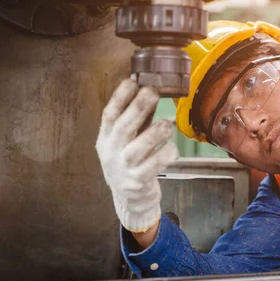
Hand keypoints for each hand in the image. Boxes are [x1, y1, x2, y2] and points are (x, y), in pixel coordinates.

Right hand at [96, 80, 178, 232]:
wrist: (130, 199)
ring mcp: (124, 168)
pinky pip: (153, 166)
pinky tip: (172, 149)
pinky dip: (165, 155)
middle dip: (137, 108)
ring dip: (155, 133)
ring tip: (167, 124)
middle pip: (122, 127)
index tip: (132, 81)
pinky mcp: (138, 182)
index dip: (119, 98)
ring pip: (138, 148)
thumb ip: (138, 118)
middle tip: (152, 92)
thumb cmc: (132, 161)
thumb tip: (150, 90)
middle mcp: (112, 152)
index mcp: (106, 138)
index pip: (109, 115)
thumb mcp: (128, 140)